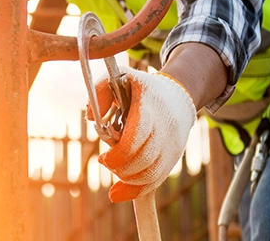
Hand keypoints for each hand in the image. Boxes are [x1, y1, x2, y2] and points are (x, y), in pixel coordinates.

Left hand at [86, 67, 195, 201]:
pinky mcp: (173, 157)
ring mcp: (171, 145)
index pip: (136, 139)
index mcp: (150, 108)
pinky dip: (138, 190)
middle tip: (106, 161)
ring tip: (115, 169)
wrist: (179, 95)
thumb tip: (90, 118)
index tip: (103, 158)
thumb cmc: (142, 88)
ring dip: (128, 180)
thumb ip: (100, 92)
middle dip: (120, 168)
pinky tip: (120, 192)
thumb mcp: (120, 78)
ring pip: (151, 174)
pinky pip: (157, 180)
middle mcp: (164, 129)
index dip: (118, 155)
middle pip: (143, 160)